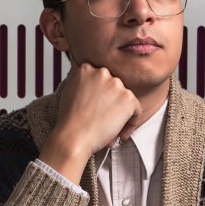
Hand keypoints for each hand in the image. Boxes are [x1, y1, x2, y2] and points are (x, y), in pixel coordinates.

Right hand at [39, 63, 143, 183]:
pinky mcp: (128, 98)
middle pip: (114, 89)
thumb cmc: (70, 120)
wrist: (73, 136)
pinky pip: (136, 111)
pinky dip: (130, 124)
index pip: (101, 79)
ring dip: (120, 115)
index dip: (101, 96)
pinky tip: (119, 133)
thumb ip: (81, 81)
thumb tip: (90, 83)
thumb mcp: (69, 91)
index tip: (97, 108)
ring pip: (125, 100)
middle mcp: (102, 72)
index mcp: (86, 69)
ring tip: (108, 130)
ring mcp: (116, 84)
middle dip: (110, 105)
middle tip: (102, 120)